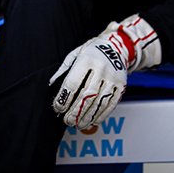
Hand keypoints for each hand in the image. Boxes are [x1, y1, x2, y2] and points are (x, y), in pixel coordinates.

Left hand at [50, 15, 159, 129]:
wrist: (116, 47)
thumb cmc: (90, 53)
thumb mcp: (75, 55)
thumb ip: (64, 70)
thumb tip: (52, 86)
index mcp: (87, 60)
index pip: (73, 82)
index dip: (64, 97)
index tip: (58, 107)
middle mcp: (101, 69)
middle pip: (87, 95)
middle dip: (75, 111)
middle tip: (67, 121)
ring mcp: (113, 78)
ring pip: (99, 102)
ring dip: (87, 117)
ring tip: (78, 125)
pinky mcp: (121, 86)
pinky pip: (111, 104)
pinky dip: (101, 116)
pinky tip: (92, 122)